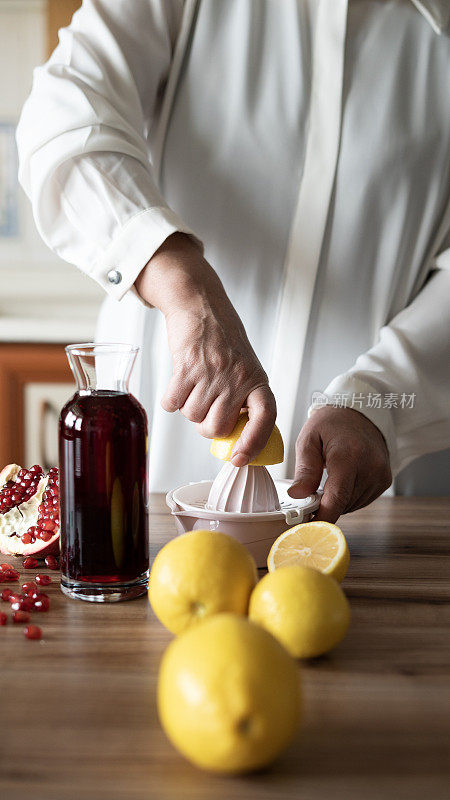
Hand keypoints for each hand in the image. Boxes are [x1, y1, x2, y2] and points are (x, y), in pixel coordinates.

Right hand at [135, 233, 275, 464]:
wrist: (201, 306)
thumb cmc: (223, 339)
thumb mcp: (245, 368)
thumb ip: (243, 399)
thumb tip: (231, 437)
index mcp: (257, 380)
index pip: (265, 418)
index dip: (253, 443)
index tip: (239, 458)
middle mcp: (237, 378)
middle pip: (216, 427)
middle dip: (206, 425)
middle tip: (205, 408)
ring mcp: (212, 373)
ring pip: (192, 417)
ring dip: (188, 408)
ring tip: (194, 386)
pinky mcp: (187, 367)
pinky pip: (173, 403)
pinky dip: (171, 400)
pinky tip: (179, 384)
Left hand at [288, 406, 391, 521]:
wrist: (360, 411)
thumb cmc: (331, 424)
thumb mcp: (309, 439)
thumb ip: (305, 469)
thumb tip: (297, 495)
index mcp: (348, 456)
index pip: (336, 499)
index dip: (322, 518)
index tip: (308, 528)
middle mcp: (370, 467)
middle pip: (343, 505)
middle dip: (324, 505)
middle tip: (311, 492)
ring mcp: (380, 475)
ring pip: (352, 506)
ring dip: (337, 501)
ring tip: (329, 479)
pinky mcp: (385, 480)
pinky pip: (362, 500)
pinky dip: (348, 497)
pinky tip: (343, 480)